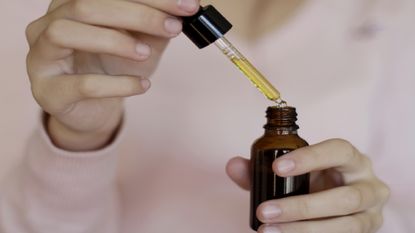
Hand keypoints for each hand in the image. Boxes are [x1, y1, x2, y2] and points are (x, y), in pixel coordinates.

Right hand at [25, 0, 199, 150]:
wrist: (94, 109)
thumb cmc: (113, 69)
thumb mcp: (140, 42)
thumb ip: (156, 24)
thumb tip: (185, 8)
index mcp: (69, 5)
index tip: (187, 5)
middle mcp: (47, 24)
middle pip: (84, 5)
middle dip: (137, 14)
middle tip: (174, 26)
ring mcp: (41, 58)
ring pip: (66, 33)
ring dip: (114, 41)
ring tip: (145, 54)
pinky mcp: (48, 92)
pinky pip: (80, 84)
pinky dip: (117, 84)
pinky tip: (142, 85)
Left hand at [226, 139, 389, 232]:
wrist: (338, 204)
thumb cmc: (314, 181)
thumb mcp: (294, 172)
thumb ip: (262, 169)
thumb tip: (233, 166)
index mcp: (352, 159)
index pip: (338, 150)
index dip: (310, 158)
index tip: (276, 168)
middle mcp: (369, 185)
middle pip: (344, 197)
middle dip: (301, 206)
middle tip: (264, 211)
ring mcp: (371, 213)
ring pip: (345, 226)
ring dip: (304, 230)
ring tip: (268, 230)